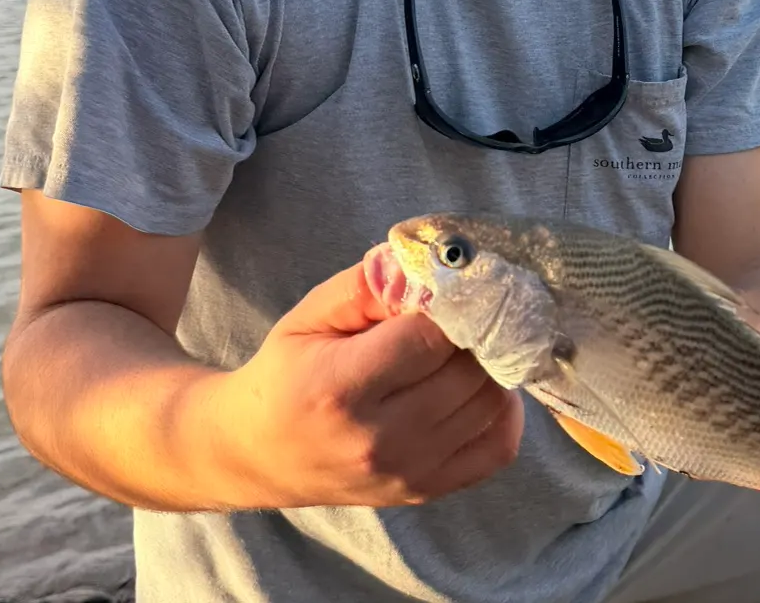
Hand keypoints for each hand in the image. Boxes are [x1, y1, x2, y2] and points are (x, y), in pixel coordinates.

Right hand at [208, 253, 522, 509]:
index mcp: (343, 388)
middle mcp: (380, 439)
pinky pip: (497, 447)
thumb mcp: (311, 313)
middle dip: (473, 332)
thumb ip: (370, 284)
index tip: (454, 285)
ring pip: (490, 404)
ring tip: (466, 345)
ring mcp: (406, 472)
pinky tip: (478, 385)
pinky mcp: (424, 490)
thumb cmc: (286, 372)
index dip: (452, 304)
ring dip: (489, 366)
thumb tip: (431, 268)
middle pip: (467, 371)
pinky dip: (503, 410)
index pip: (430, 338)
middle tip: (463, 312)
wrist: (257, 454)